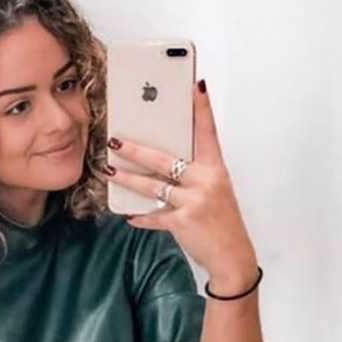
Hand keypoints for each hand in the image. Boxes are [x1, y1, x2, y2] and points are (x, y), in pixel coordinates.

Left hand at [105, 80, 258, 290]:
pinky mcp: (183, 222)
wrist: (233, 256)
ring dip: (127, 179)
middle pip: (165, 158)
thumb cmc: (221, 220)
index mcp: (215, 168)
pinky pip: (154, 216)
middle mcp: (206, 181)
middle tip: (115, 140)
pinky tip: (128, 214)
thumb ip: (194, 173)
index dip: (202, 108)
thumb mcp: (215, 190)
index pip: (208, 132)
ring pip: (152, 185)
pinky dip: (140, 216)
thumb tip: (161, 161)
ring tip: (109, 170)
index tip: (195, 85)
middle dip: (136, 149)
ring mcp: (194, 201)